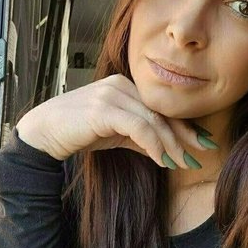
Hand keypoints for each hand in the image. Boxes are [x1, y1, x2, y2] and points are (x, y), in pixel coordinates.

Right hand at [16, 74, 216, 166]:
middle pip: (161, 111)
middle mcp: (121, 85)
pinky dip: (154, 144)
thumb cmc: (78, 131)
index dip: (183, 124)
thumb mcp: (116, 134)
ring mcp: (112, 94)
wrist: (44, 132)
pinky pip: (138, 127)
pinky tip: (162, 160)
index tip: (202, 141)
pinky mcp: (104, 108)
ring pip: (153, 119)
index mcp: (125, 86)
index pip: (160, 106)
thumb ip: (139, 136)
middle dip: (184, 133)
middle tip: (203, 152)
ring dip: (171, 144)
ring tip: (183, 162)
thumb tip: (166, 150)